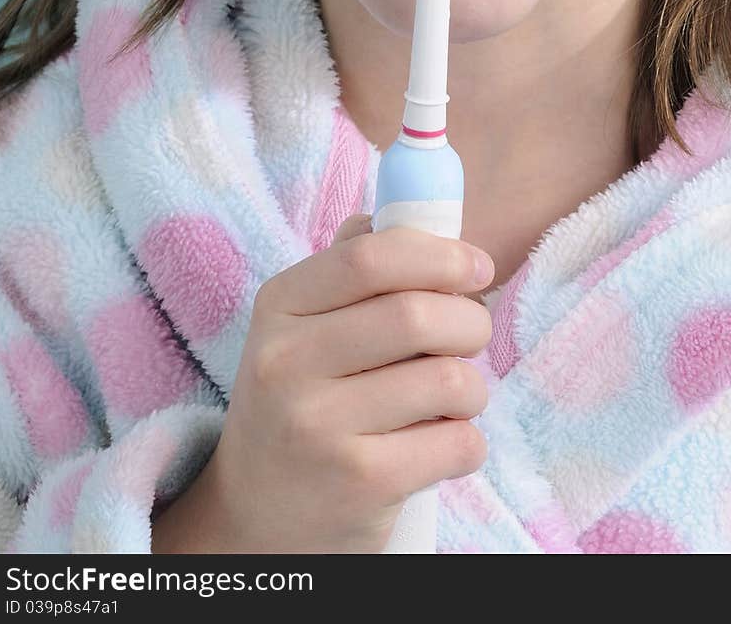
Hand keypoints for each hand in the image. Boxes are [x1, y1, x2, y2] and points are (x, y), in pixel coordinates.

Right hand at [203, 213, 493, 552]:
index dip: (440, 254)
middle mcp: (288, 363)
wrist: (253, 516)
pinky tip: (440, 445)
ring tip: (451, 398)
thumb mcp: (300, 327)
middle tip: (471, 335)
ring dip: (472, 387)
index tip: (477, 267)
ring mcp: (319, 427)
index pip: (370, 257)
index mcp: (279, 307)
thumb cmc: (299, 401)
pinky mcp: (358, 484)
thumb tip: (416, 215)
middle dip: (469, 321)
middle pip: (417, 315)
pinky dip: (468, 441)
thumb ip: (352, 267)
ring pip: (448, 380)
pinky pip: (457, 443)